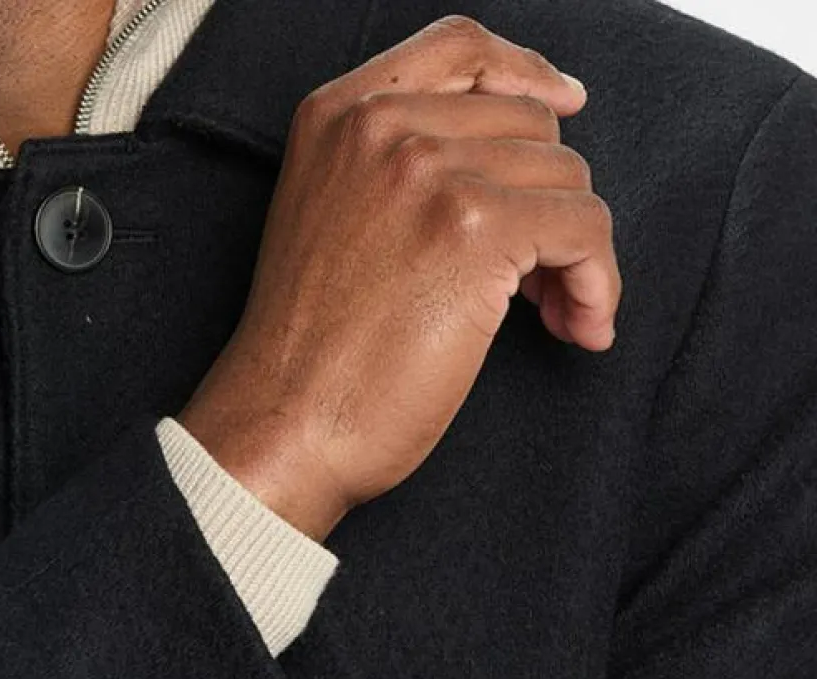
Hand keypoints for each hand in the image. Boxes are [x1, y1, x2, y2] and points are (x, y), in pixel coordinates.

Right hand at [178, 13, 620, 540]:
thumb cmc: (310, 358)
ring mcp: (427, 172)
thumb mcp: (332, 225)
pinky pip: (584, 229)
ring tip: (558, 316)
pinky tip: (579, 328)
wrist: (283, 429)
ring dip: (579, 254)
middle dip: (551, 201)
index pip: (460, 48)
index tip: (565, 106)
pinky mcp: (474, 228)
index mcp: (337, 116)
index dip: (527, 72)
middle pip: (529, 126)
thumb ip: (395, 172)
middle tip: (540, 282)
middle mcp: (380, 126)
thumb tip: (515, 165)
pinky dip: (596, 283)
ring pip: (566, 178)